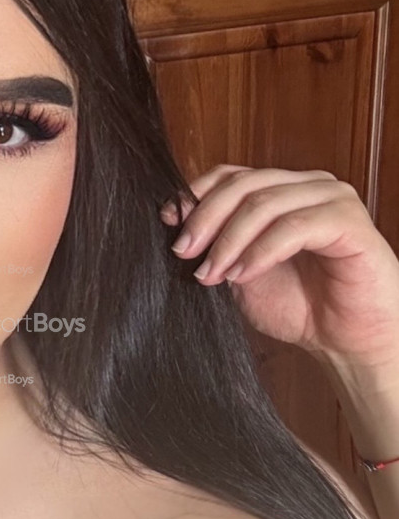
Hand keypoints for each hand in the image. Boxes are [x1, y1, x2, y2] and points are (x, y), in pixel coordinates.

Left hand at [160, 165, 398, 371]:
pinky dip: (261, 251)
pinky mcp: (349, 222)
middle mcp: (307, 186)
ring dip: (230, 241)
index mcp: (281, 190)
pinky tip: (242, 274)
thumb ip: (215, 245)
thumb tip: (173, 218)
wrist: (345, 342)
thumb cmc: (299, 307)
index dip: (196, 196)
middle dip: (206, 219)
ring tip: (212, 274)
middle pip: (243, 184)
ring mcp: (331, 198)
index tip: (169, 224)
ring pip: (265, 203)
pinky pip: (295, 226)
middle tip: (184, 253)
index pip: (230, 175)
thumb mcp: (241, 273)